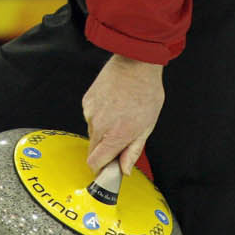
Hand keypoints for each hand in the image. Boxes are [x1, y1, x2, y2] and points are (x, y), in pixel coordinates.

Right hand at [81, 54, 164, 174]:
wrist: (136, 64)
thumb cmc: (146, 92)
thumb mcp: (147, 126)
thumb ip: (133, 151)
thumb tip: (124, 170)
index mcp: (115, 135)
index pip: (95, 163)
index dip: (101, 169)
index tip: (108, 168)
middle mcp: (99, 126)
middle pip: (92, 150)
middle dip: (103, 151)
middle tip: (119, 140)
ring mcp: (90, 112)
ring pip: (92, 133)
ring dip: (103, 131)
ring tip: (119, 116)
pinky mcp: (86, 101)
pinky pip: (90, 117)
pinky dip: (99, 116)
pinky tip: (112, 105)